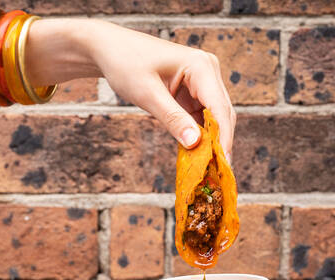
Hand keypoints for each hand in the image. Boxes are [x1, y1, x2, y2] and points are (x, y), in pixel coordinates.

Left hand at [84, 22, 235, 158]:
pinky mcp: (191, 92)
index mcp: (201, 66)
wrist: (110, 50)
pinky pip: (200, 118)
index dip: (224, 138)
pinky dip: (198, 137)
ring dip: (210, 143)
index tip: (223, 164)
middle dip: (221, 144)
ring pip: (213, 119)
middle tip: (219, 175)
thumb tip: (195, 143)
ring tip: (209, 171)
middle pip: (222, 115)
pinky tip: (196, 157)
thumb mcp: (147, 94)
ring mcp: (201, 82)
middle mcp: (207, 72)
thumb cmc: (126, 64)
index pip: (220, 109)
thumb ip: (172, 118)